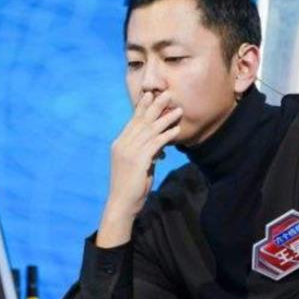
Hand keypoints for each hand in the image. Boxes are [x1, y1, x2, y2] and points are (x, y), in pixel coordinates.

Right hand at [96, 91, 181, 247]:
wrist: (122, 204)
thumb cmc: (130, 187)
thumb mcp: (138, 166)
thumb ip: (146, 154)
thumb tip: (159, 148)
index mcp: (119, 144)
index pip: (133, 121)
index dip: (143, 107)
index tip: (151, 95)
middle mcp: (122, 144)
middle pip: (141, 121)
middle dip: (155, 106)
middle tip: (167, 94)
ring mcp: (129, 152)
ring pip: (150, 130)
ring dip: (166, 119)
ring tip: (178, 110)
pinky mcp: (138, 160)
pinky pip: (155, 144)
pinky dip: (167, 136)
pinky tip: (176, 130)